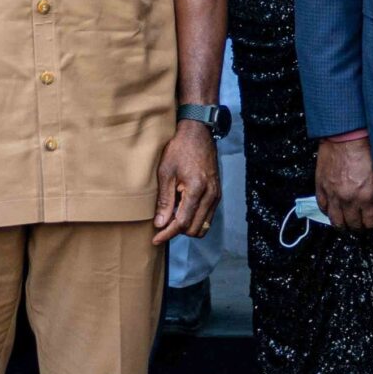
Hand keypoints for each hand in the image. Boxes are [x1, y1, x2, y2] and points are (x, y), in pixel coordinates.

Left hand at [151, 122, 220, 245]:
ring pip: (203, 225)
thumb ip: (164, 200)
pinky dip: (194, 219)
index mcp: (197, 189)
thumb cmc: (180, 149)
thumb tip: (160, 224)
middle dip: (177, 231)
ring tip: (170, 219)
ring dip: (187, 226)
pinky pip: (207, 216)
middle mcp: (211, 195)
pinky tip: (181, 211)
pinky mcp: (217, 193)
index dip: (168, 234)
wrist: (198, 134)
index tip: (155, 239)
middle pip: (194, 228)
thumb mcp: (166, 173)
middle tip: (161, 226)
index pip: (183, 222)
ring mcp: (216, 194)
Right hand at [316, 135, 372, 232]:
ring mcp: (333, 194)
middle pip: (353, 225)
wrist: (347, 135)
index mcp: (366, 196)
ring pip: (336, 221)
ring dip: (343, 225)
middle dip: (359, 228)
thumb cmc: (367, 149)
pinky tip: (335, 212)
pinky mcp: (321, 186)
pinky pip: (323, 207)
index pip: (370, 223)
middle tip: (363, 226)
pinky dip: (329, 212)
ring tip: (348, 224)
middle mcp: (348, 198)